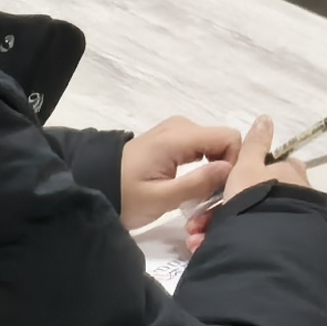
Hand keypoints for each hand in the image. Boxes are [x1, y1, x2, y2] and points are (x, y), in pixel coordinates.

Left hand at [119, 116, 247, 232]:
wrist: (93, 187)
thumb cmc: (125, 197)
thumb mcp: (161, 198)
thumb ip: (198, 183)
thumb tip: (231, 169)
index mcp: (178, 137)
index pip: (228, 138)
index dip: (233, 163)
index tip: (223, 190)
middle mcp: (181, 127)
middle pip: (223, 141)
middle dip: (224, 168)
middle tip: (212, 198)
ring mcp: (175, 131)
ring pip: (214, 146)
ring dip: (214, 169)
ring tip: (202, 195)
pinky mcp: (171, 139)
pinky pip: (201, 147)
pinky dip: (203, 165)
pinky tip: (193, 186)